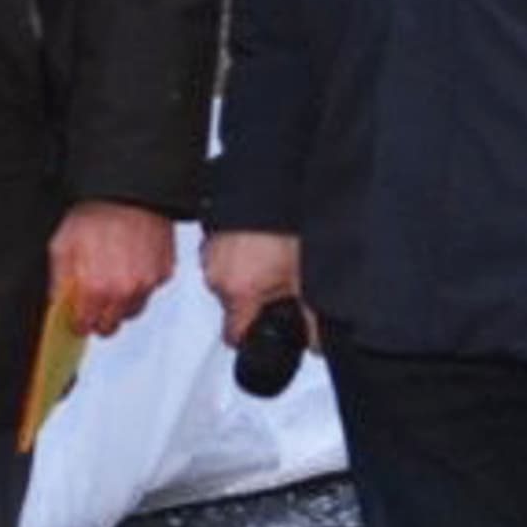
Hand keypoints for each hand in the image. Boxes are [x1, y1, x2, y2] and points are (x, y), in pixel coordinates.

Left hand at [49, 200, 176, 336]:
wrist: (129, 191)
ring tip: (112, 280)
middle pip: (111, 326)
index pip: (86, 325)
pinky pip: (150, 289)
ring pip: (133, 310)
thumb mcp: (61, 245)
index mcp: (96, 288)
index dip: (78, 322)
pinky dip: (140, 284)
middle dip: (99, 318)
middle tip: (93, 303)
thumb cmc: (96, 212)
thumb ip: (58, 280)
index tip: (76, 317)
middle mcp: (125, 291)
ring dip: (121, 303)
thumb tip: (58, 300)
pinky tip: (130, 265)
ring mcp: (147, 283)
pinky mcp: (164, 272)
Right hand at [198, 228, 307, 350]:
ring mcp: (211, 252)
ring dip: (246, 275)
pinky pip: (224, 256)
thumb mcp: (306, 277)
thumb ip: (312, 318)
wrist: (270, 183)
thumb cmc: (284, 225)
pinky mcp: (212, 233)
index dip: (252, 339)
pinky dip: (240, 254)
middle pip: (232, 306)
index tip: (267, 332)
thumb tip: (315, 343)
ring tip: (272, 258)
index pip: (234, 336)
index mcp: (239, 291)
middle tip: (280, 285)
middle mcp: (217, 273)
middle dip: (253, 301)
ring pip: (228, 280)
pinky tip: (261, 243)